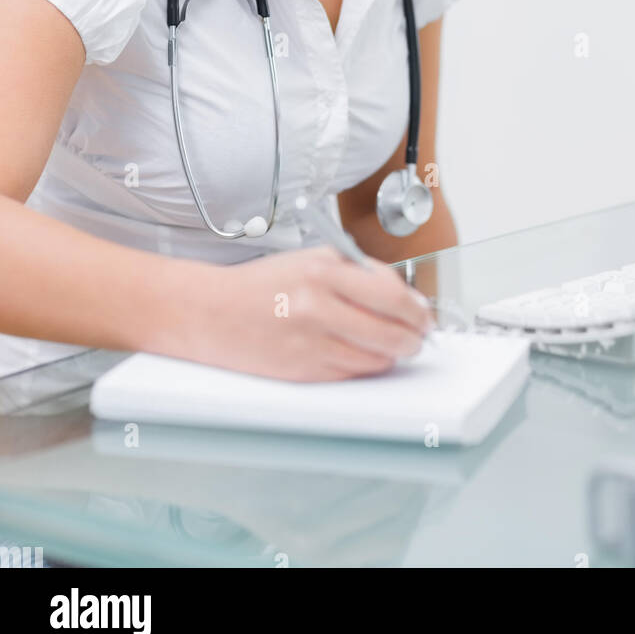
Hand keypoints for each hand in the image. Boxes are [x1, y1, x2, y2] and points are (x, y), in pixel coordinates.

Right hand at [182, 246, 435, 381]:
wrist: (210, 312)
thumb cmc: (262, 284)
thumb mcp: (311, 259)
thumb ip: (357, 272)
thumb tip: (402, 296)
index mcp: (323, 271)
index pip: (392, 295)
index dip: (417, 310)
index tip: (423, 314)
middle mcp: (318, 307)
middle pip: (391, 333)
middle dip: (414, 338)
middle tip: (418, 337)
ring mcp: (310, 343)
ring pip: (375, 358)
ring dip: (391, 355)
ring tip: (392, 346)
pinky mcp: (302, 371)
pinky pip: (351, 374)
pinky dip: (363, 366)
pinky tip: (359, 354)